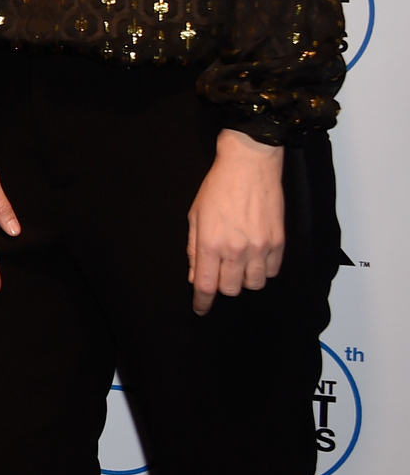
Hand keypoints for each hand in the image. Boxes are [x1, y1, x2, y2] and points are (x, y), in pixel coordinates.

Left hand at [187, 129, 284, 314]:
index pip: (207, 285)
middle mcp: (236, 250)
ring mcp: (260, 247)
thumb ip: (194, 249)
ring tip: (239, 262)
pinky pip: (272, 271)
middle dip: (223, 286)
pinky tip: (255, 256)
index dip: (202, 301)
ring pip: (254, 284)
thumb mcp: (195, 216)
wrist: (250, 165)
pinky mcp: (279, 243)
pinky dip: (263, 269)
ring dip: (244, 279)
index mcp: (211, 243)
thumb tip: (196, 275)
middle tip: (220, 272)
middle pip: (231, 289)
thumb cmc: (218, 187)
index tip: (200, 308)